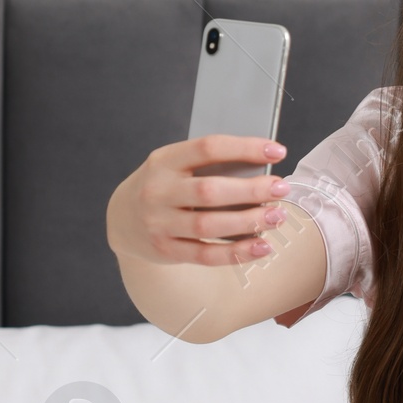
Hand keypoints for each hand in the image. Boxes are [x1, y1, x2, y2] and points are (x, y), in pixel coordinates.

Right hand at [106, 136, 288, 266]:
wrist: (122, 220)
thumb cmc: (163, 187)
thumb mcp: (174, 165)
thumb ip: (208, 166)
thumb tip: (261, 169)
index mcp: (164, 161)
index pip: (208, 148)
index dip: (245, 148)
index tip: (277, 151)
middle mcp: (158, 191)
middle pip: (210, 191)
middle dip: (251, 190)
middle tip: (281, 188)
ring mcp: (159, 223)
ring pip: (209, 225)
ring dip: (249, 222)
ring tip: (277, 215)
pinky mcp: (166, 250)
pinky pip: (206, 254)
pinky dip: (237, 253)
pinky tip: (261, 246)